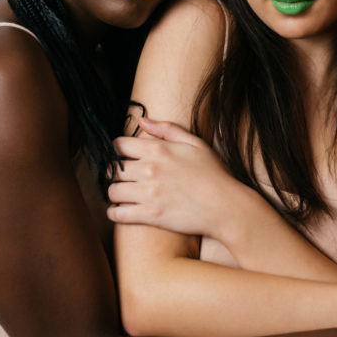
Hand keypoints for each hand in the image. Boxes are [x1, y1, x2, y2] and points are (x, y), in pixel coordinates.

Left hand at [106, 117, 246, 239]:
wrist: (226, 206)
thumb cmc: (213, 174)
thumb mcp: (195, 143)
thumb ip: (166, 129)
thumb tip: (142, 120)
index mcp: (158, 149)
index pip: (118, 145)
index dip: (115, 151)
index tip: (119, 157)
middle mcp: (149, 170)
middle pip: (111, 169)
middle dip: (112, 173)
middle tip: (119, 178)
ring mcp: (149, 193)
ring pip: (112, 192)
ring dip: (113, 193)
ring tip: (121, 195)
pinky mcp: (150, 215)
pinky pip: (118, 214)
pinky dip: (114, 213)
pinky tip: (120, 211)